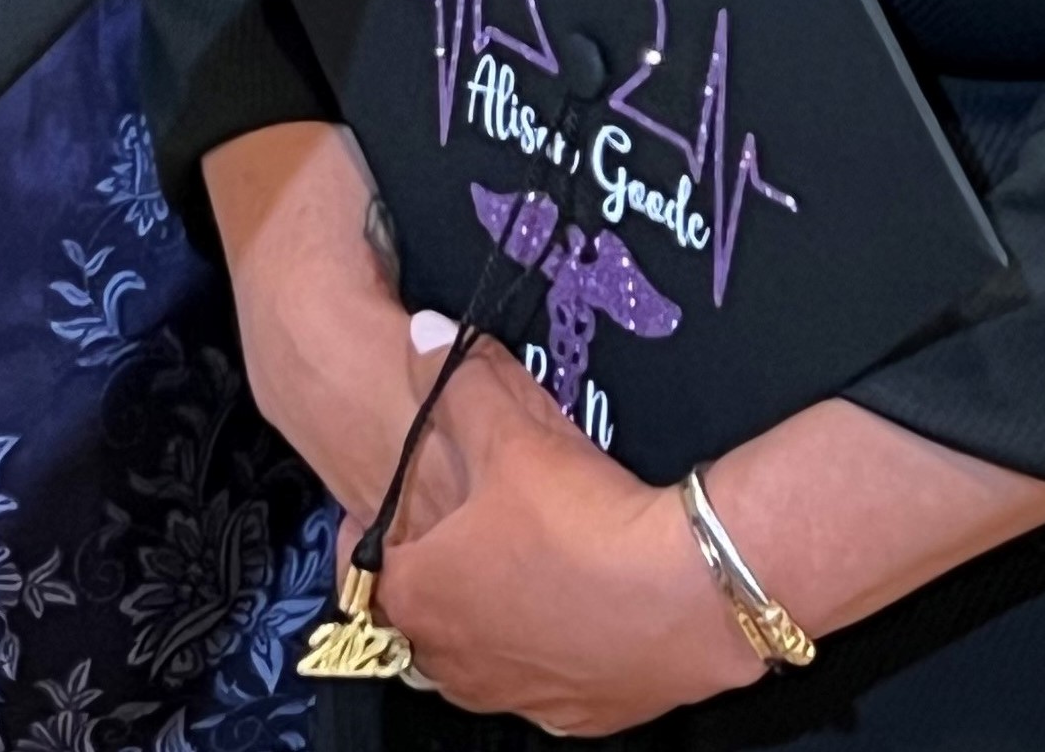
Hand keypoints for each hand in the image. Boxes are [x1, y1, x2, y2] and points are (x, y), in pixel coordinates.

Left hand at [375, 341, 758, 733]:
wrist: (683, 593)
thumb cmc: (574, 516)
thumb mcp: (509, 431)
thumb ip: (456, 381)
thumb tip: (420, 332)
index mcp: (421, 602)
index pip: (360, 575)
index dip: (370, 534)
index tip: (386, 507)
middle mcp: (455, 667)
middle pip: (421, 620)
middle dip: (431, 575)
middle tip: (457, 528)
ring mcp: (517, 699)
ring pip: (480, 657)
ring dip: (485, 615)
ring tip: (515, 563)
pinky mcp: (578, 717)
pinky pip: (543, 679)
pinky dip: (546, 647)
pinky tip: (576, 605)